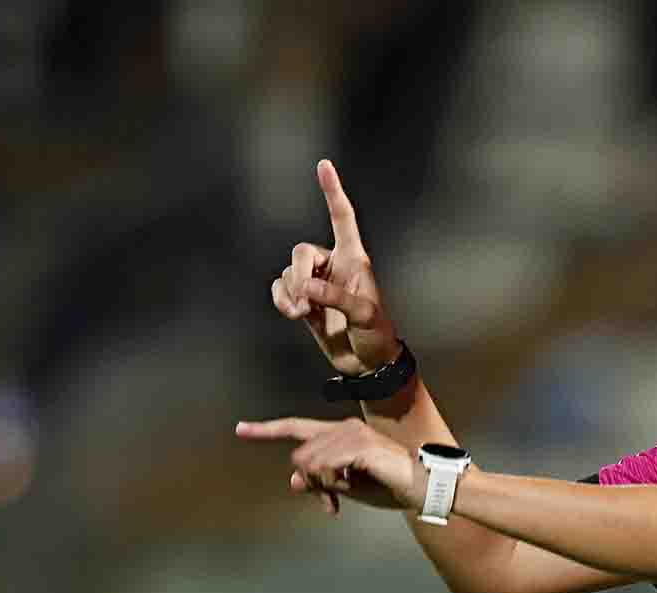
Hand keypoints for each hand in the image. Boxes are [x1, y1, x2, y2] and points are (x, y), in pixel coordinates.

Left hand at [235, 417, 425, 512]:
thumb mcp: (349, 487)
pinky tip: (348, 488)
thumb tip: (294, 480)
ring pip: (309, 463)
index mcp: (341, 433)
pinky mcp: (360, 447)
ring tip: (340, 500)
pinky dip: (330, 484)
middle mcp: (344, 427)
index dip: (267, 430)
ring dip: (321, 486)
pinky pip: (324, 468)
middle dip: (310, 483)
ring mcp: (353, 435)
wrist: (423, 486)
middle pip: (300, 455)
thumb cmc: (390, 486)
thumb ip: (321, 480)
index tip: (241, 429)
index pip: (297, 428)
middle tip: (330, 504)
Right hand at [271, 159, 399, 375]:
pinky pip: (281, 289)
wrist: (367, 364)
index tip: (323, 166)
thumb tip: (307, 289)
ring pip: (288, 273)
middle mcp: (334, 266)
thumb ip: (336, 298)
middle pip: (302, 252)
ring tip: (303, 315)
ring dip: (290, 294)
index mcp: (355, 259)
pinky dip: (281, 299)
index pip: (343, 219)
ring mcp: (317, 283)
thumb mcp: (364, 315)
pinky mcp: (304, 301)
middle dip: (298, 275)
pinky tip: (293, 313)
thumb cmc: (376, 335)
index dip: (333, 192)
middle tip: (307, 302)